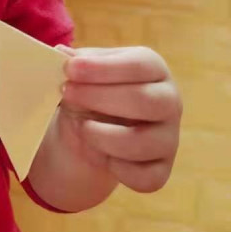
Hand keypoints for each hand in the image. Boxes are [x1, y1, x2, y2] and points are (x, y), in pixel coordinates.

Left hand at [56, 45, 181, 193]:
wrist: (88, 127)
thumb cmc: (89, 88)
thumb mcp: (83, 70)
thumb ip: (76, 62)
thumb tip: (62, 53)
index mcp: (153, 67)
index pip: (139, 64)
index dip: (103, 68)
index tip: (70, 69)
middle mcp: (169, 100)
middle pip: (145, 100)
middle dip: (99, 97)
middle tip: (67, 92)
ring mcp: (168, 137)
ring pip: (143, 142)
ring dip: (102, 136)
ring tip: (80, 125)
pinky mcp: (162, 170)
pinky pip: (145, 177)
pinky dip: (116, 168)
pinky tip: (98, 154)